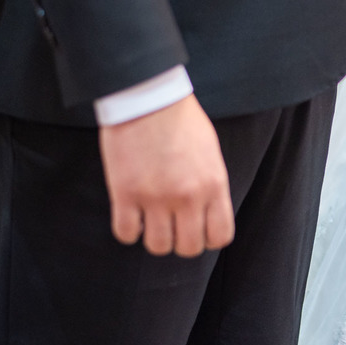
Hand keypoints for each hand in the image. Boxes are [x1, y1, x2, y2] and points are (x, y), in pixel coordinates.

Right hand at [99, 94, 233, 256]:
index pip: (220, 236)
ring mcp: (155, 197)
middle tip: (172, 226)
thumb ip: (211, 186)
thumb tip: (206, 214)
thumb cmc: (181, 120)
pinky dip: (128, 230)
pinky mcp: (125, 193)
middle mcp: (188, 196)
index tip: (197, 229)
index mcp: (213, 185)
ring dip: (154, 237)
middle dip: (181, 241)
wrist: (148, 96)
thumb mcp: (210, 153)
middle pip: (189, 248)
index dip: (208, 238)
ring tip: (150, 220)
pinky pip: (126, 234)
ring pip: (158, 246)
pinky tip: (130, 214)